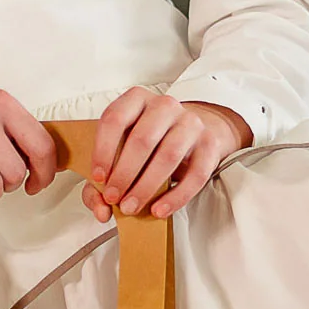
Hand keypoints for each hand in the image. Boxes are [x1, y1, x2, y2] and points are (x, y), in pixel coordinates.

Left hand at [85, 87, 249, 219]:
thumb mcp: (123, 147)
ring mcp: (190, 123)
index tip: (99, 178)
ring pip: (168, 155)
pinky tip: (159, 209)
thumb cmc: (151, 140)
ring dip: (146, 186)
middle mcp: (164, 106)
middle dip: (124, 174)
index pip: (114, 119)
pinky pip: (195, 175)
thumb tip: (101, 209)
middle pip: (142, 139)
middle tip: (113, 198)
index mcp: (137, 99)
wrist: (191, 131)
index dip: (103, 151)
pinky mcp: (209, 144)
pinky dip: (176, 196)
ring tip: (131, 206)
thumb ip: (105, 178)